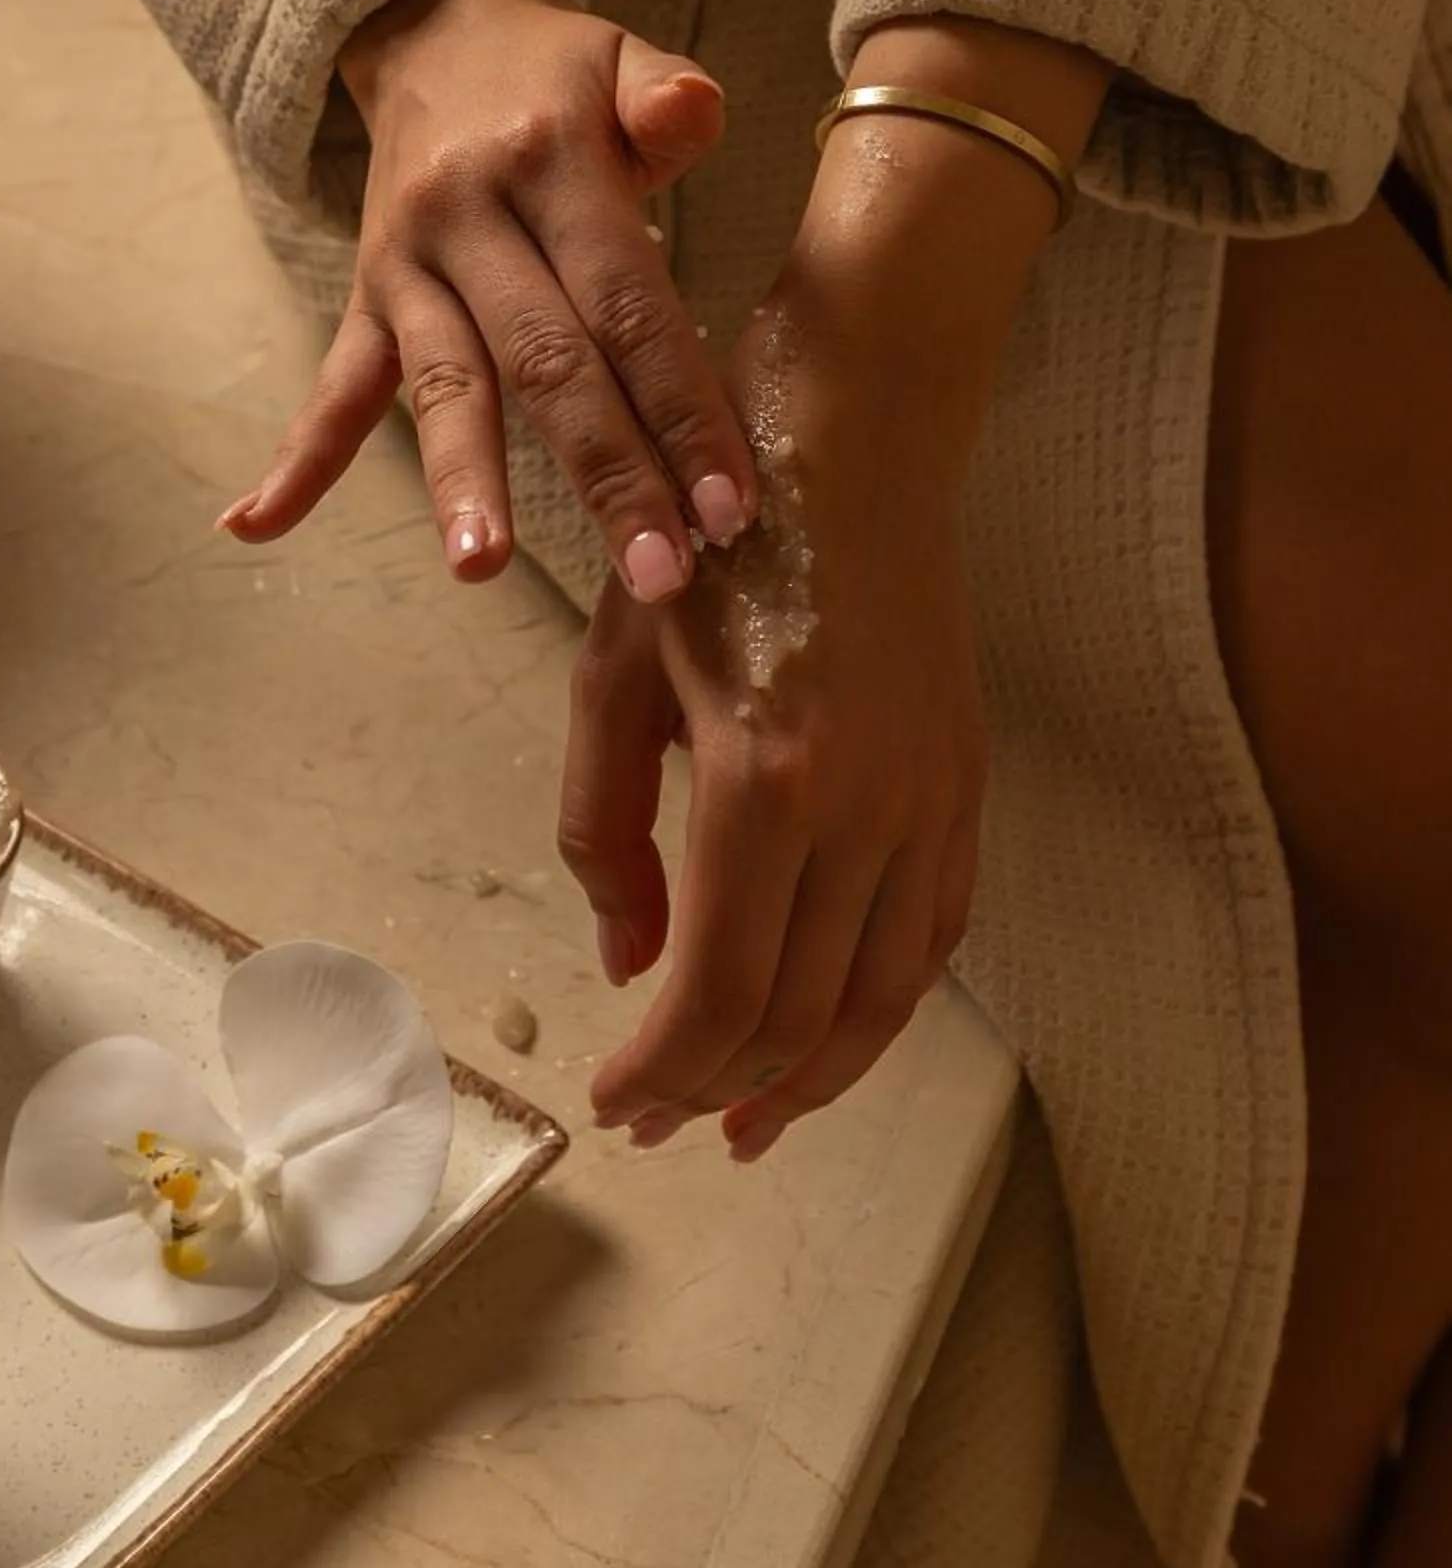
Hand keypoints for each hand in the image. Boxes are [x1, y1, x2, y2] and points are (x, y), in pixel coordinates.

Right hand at [217, 0, 757, 603]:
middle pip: (546, 362)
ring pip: (443, 384)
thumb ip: (666, 92)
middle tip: (659, 576)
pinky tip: (256, 525)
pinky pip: (337, 383)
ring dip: (464, 481)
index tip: (727, 504)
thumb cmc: (555, 72)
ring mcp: (408, 263)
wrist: (431, 29)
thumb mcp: (620, 56)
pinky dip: (299, 459)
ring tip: (479, 567)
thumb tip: (695, 115)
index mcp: (548, 161)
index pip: (624, 301)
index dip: (680, 404)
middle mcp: (468, 217)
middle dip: (607, 475)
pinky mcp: (367, 294)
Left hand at [563, 301, 988, 1158]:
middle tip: (662, 1124)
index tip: (615, 1102)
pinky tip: (831, 1034)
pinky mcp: (962, 784)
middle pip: (798, 1015)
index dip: (662, 1070)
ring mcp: (927, 800)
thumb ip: (605, 829)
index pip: (715, 989)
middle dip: (721, 1090)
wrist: (847, 443)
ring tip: (746, 1120)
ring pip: (878, 997)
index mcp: (759, 779)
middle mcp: (860, 808)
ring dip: (810, 1078)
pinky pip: (932, 934)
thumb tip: (624, 964)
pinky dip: (881, 1007)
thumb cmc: (701, 538)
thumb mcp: (611, 672)